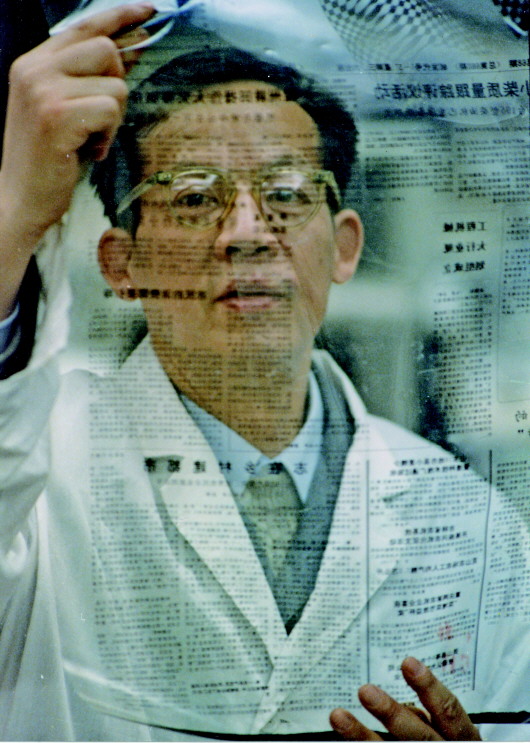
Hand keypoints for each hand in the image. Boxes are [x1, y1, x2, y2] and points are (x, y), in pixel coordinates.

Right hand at [0, 3, 152, 315]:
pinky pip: (111, 109)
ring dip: (114, 117)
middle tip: (102, 119)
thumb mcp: (65, 110)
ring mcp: (44, 90)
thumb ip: (88, 80)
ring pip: (115, 84)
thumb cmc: (48, 160)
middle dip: (118, 86)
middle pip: (107, 49)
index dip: (120, 14)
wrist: (20, 200)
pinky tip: (90, 151)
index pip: (84, 25)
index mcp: (34, 63)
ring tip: (91, 139)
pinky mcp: (58, 115)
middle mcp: (35, 68)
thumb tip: (131, 51)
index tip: (148, 9)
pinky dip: (109, 135)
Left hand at [329, 657, 480, 740]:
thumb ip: (427, 718)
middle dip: (391, 713)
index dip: (429, 687)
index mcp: (462, 739)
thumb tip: (395, 700)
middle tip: (364, 690)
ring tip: (338, 715)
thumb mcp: (451, 734)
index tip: (408, 661)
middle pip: (419, 735)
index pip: (449, 711)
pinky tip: (340, 738)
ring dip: (362, 736)